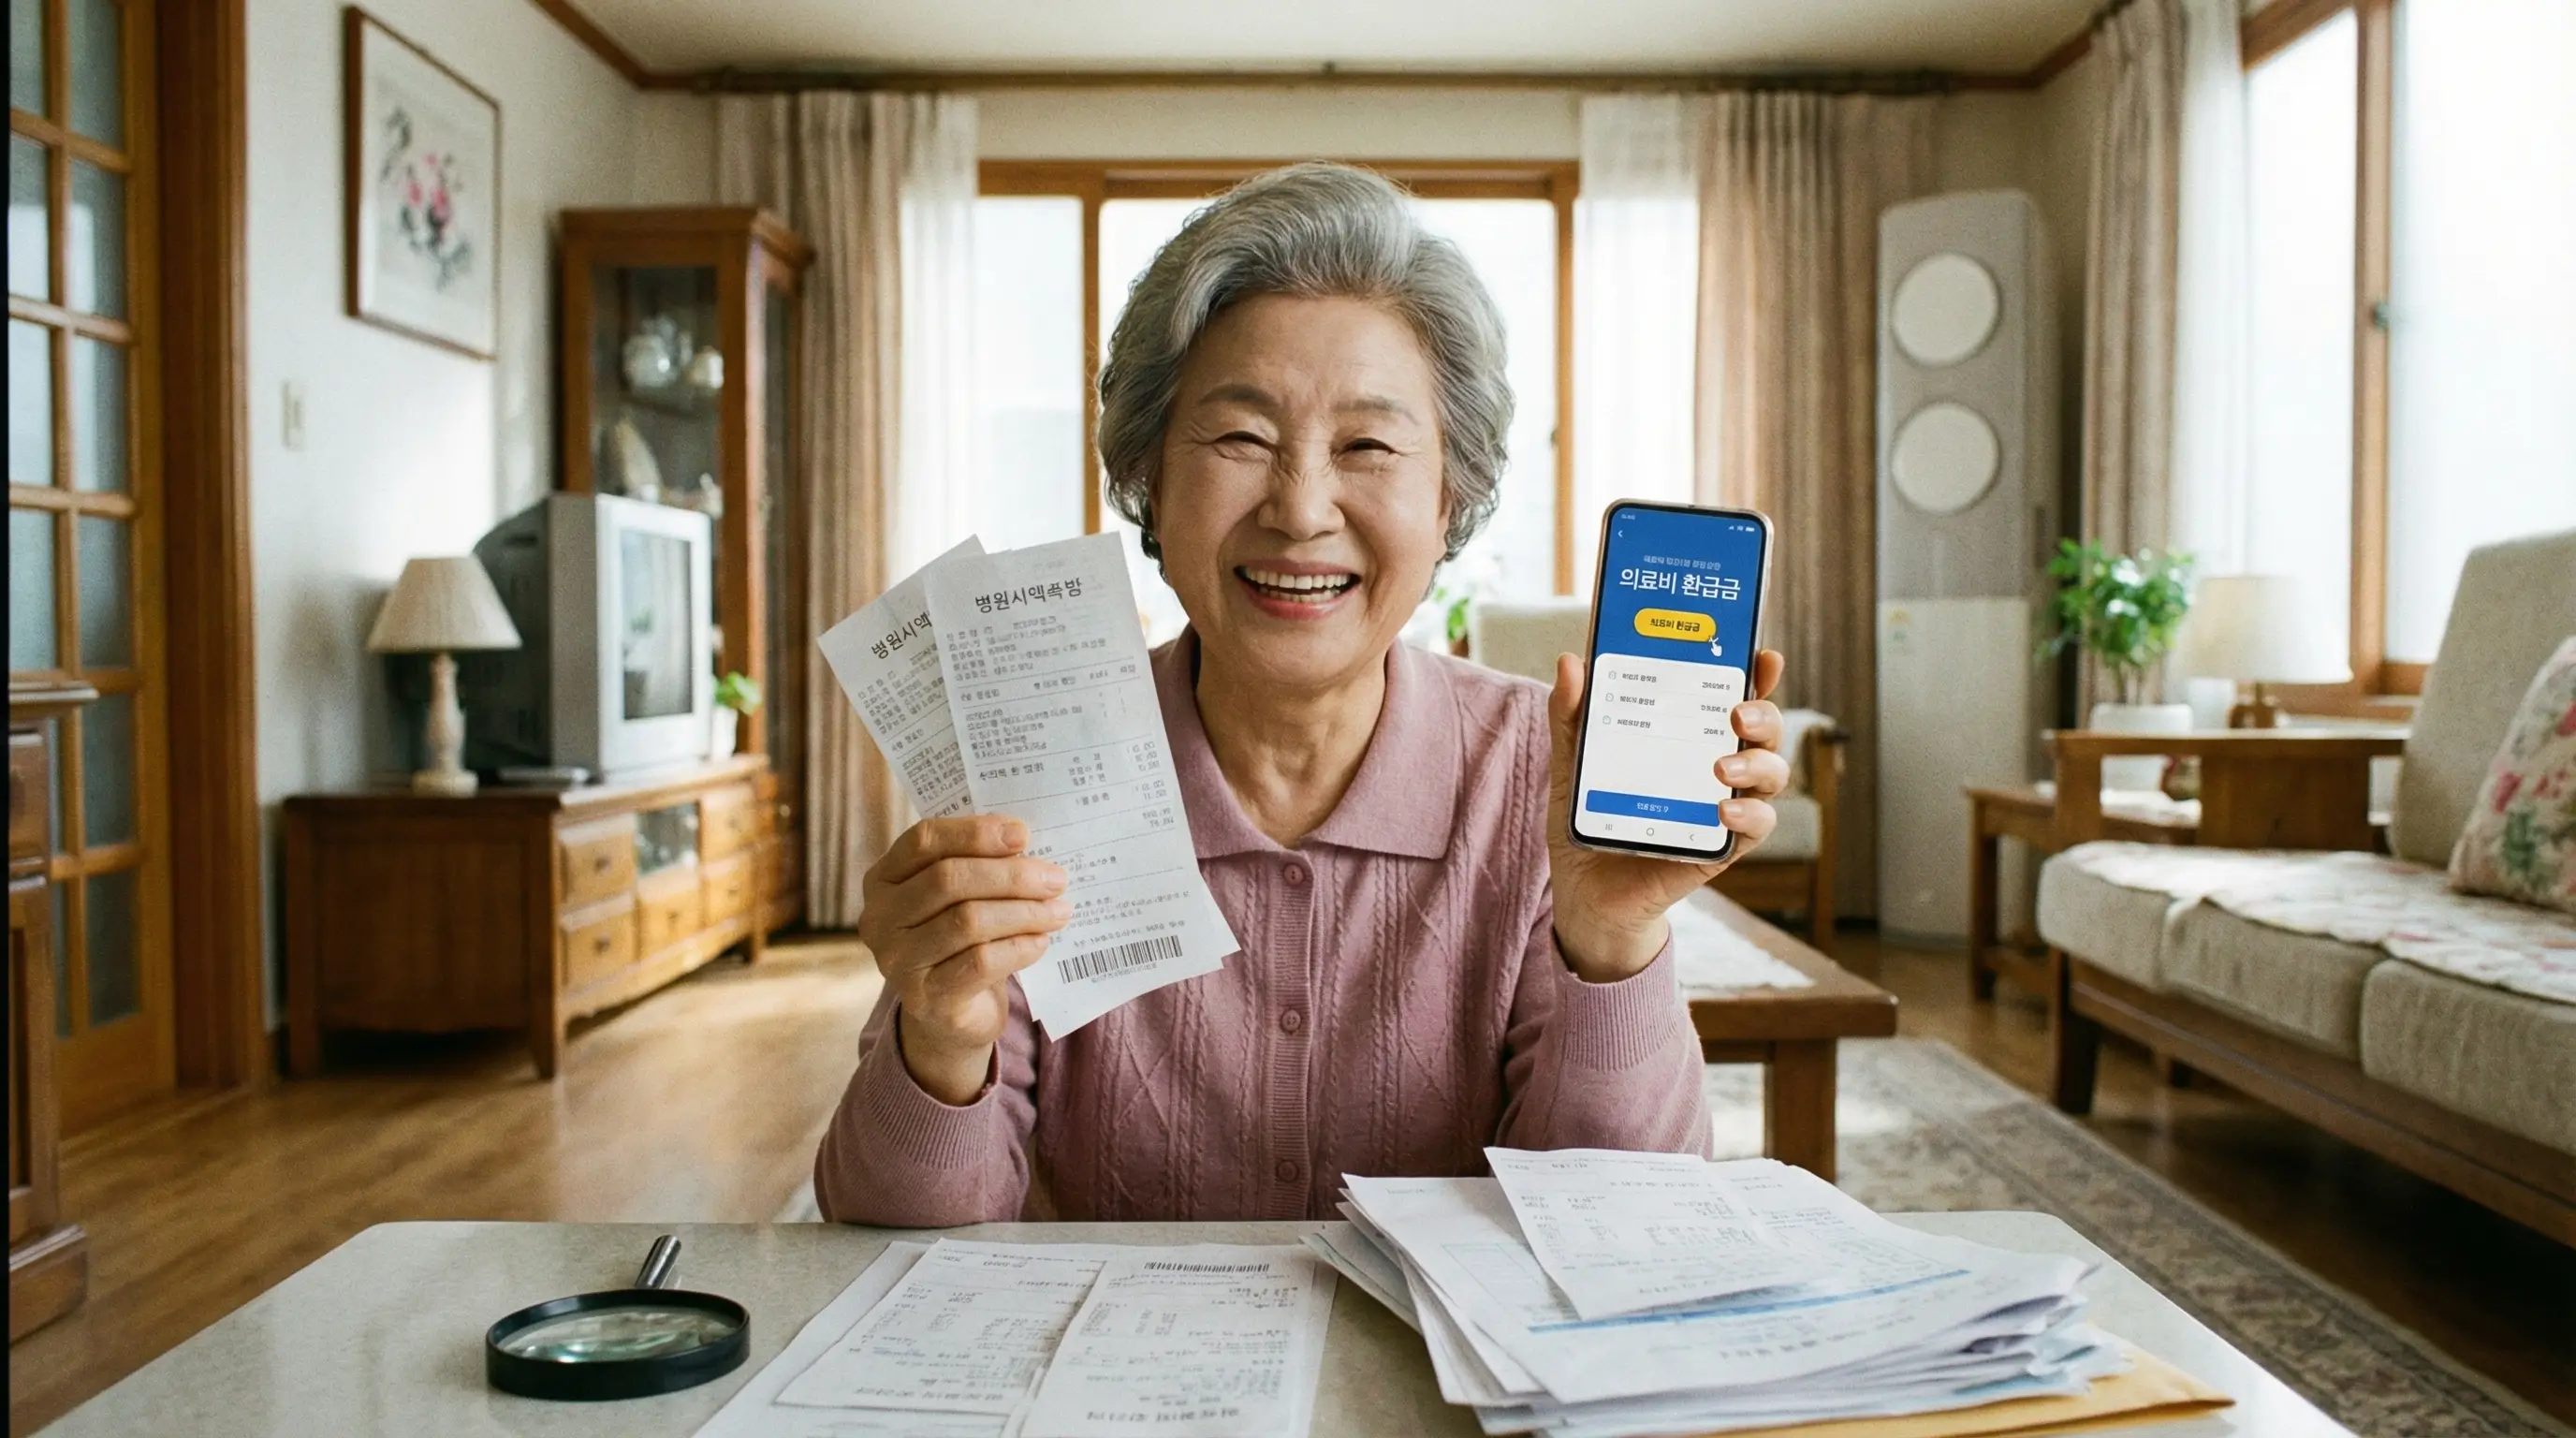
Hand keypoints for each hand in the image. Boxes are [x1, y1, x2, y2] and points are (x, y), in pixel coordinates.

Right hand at [857, 815, 1070, 1104]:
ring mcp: (898, 961)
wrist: (948, 1013)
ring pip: (968, 921)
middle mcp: (880, 918)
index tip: (1022, 834)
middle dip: (1010, 876)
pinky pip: (981, 962)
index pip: (924, 841)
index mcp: (883, 878)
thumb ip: (978, 865)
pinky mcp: (926, 998)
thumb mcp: (957, 897)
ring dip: (1024, 912)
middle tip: (1055, 879)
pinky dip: (1018, 947)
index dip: (974, 833)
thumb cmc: (957, 940)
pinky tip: (1040, 941)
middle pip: (948, 880)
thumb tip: (1025, 843)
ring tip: (1058, 910)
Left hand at [1545, 648, 1790, 982]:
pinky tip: (1725, 809)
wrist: (1585, 892)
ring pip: (1772, 774)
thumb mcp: (1572, 762)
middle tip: (1737, 711)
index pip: (1733, 694)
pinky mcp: (1722, 847)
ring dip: (1758, 764)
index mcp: (1690, 734)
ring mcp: (1725, 804)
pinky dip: (1749, 815)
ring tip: (1722, 765)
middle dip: (1764, 714)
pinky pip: (1756, 828)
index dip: (1756, 674)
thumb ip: (1571, 715)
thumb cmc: (1589, 816)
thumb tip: (1571, 662)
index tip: (1762, 656)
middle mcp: (1717, 763)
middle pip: (1763, 730)